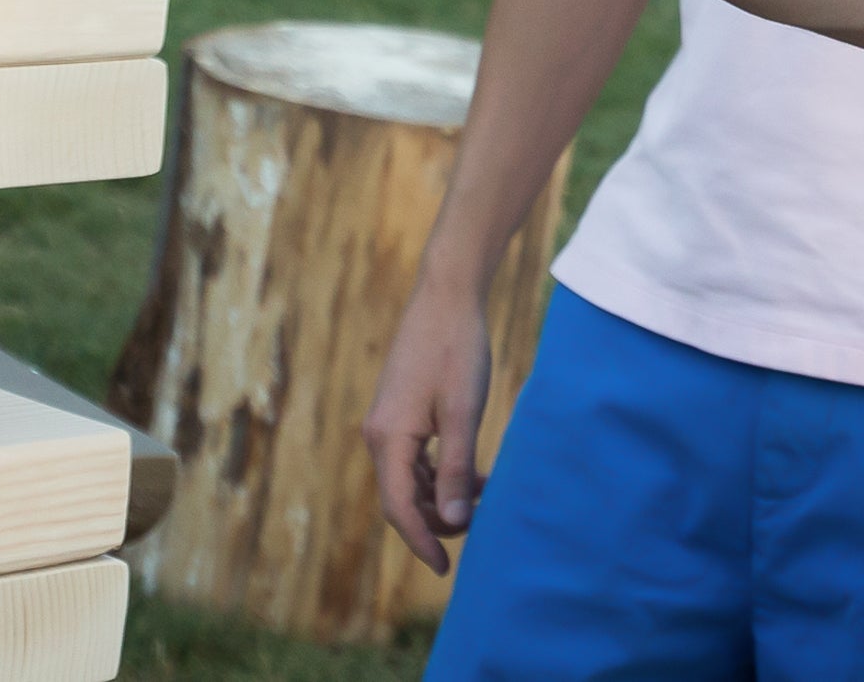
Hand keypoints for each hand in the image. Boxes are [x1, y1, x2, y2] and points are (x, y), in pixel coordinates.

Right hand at [361, 265, 498, 570]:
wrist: (446, 294)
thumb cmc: (457, 349)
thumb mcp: (464, 412)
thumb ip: (457, 468)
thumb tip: (452, 520)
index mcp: (388, 438)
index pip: (399, 507)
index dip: (422, 541)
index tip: (445, 569)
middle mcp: (380, 434)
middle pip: (403, 497)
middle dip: (437, 519)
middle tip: (479, 523)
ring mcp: (388, 422)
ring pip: (411, 480)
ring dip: (442, 496)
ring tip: (484, 497)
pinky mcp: (401, 411)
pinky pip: (416, 458)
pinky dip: (442, 472)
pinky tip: (476, 473)